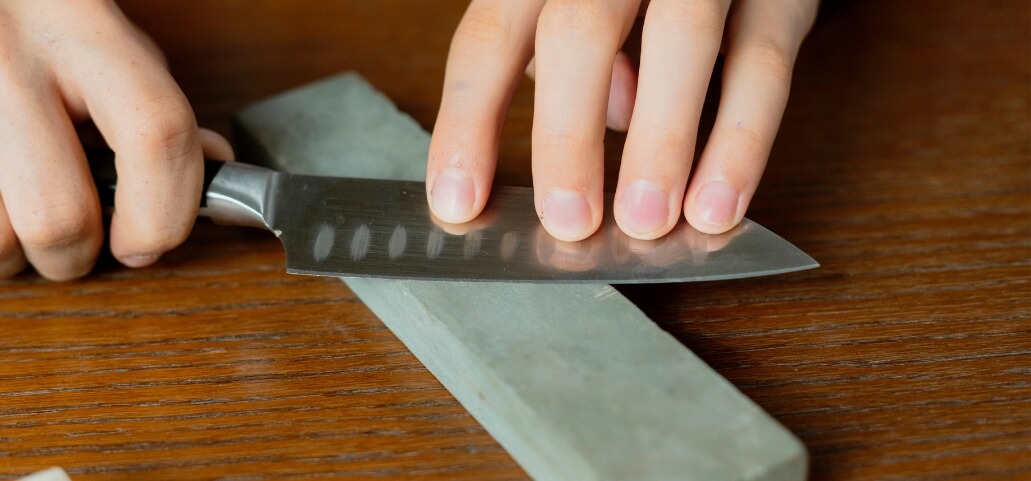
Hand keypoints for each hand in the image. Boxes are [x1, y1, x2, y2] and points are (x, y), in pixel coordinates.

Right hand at [0, 0, 231, 280]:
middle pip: (57, 215)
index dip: (165, 211)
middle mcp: (9, 59)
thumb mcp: (113, 42)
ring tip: (24, 219)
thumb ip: (158, 106)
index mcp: (83, 29)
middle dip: (79, 254)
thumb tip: (214, 166)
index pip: (156, 133)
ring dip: (17, 253)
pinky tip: (1, 203)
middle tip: (83, 242)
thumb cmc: (44, 20)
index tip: (149, 242)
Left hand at [427, 0, 817, 240]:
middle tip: (568, 222)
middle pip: (579, 30)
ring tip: (646, 222)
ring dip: (661, 142)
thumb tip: (604, 118)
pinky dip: (742, 140)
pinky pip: (764, 64)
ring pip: (681, 40)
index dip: (469, 122)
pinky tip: (718, 205)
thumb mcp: (578, 4)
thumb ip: (567, 57)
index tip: (458, 203)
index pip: (490, 38)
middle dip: (568, 135)